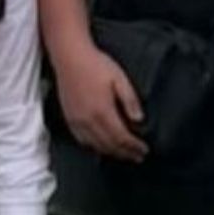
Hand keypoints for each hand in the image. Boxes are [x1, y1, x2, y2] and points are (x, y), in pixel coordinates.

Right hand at [54, 41, 148, 162]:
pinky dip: (94, 147)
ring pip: (95, 146)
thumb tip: (139, 119)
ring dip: (111, 153)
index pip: (121, 137)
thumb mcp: (119, 78)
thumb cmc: (95, 65)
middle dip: (125, 153)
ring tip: (123, 155)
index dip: (134, 147)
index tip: (144, 150)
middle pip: (109, 145)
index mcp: (102, 111)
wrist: (70, 57)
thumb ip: (130, 100)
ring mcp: (76, 121)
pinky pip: (82, 140)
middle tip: (137, 157)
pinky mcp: (69, 119)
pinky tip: (101, 147)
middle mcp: (88, 121)